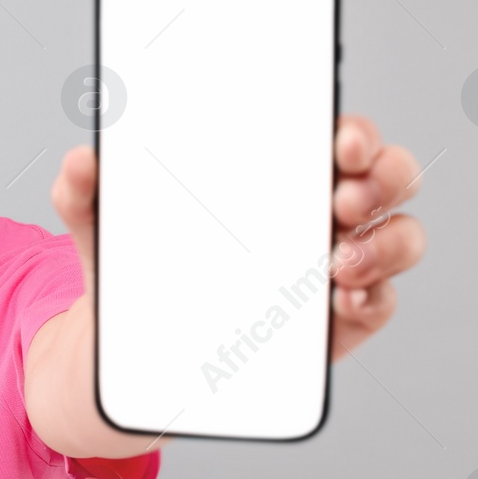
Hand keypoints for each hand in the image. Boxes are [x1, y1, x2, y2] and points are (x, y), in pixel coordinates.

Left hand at [50, 111, 425, 368]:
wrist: (136, 348)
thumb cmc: (142, 263)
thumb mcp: (106, 226)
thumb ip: (84, 193)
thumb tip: (80, 161)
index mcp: (278, 171)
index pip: (335, 135)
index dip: (353, 130)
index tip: (340, 141)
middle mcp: (321, 211)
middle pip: (387, 177)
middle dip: (384, 177)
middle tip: (344, 195)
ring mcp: (337, 265)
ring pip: (397, 237)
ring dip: (385, 242)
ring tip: (340, 259)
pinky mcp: (337, 323)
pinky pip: (379, 303)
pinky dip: (374, 297)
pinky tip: (345, 298)